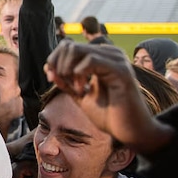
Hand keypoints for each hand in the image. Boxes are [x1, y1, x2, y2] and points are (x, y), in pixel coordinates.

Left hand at [45, 42, 160, 147]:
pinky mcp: (121, 70)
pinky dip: (79, 74)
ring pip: (77, 50)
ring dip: (67, 70)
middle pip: (70, 46)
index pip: (68, 46)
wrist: (129, 132)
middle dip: (58, 65)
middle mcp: (109, 53)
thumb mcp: (79, 95)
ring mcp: (117, 59)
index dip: (54, 60)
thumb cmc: (108, 115)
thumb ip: (65, 81)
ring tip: (74, 88)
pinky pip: (90, 60)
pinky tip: (82, 90)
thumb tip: (48, 66)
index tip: (51, 78)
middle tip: (63, 84)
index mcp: (101, 57)